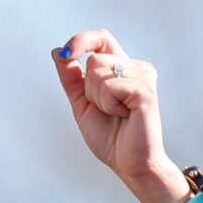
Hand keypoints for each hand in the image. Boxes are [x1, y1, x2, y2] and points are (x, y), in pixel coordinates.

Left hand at [53, 30, 186, 202]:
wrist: (128, 163)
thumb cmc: (110, 136)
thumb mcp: (82, 103)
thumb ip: (71, 77)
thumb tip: (57, 52)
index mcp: (122, 68)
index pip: (101, 38)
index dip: (81, 41)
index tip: (65, 54)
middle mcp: (136, 67)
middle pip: (95, 58)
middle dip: (89, 87)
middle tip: (106, 109)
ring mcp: (143, 77)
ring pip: (100, 71)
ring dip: (98, 98)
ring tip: (116, 114)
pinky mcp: (145, 91)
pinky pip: (110, 86)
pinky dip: (109, 105)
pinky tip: (124, 115)